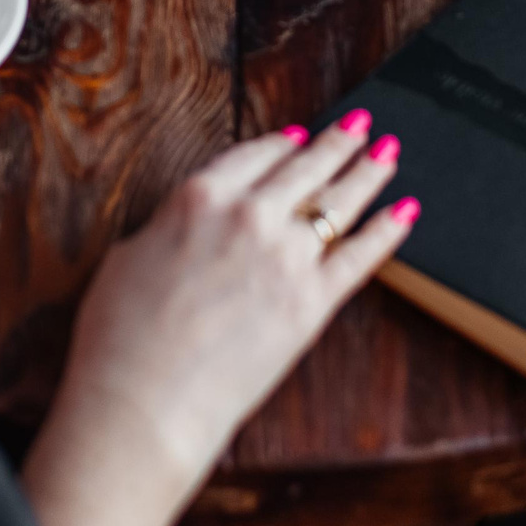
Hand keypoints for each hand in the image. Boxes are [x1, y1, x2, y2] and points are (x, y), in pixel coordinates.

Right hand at [57, 110, 416, 484]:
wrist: (145, 399)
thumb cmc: (120, 336)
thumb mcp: (128, 255)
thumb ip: (170, 228)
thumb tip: (189, 226)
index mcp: (199, 197)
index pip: (254, 155)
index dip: (282, 143)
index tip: (301, 136)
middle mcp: (249, 216)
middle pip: (305, 168)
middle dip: (337, 143)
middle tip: (360, 126)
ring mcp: (287, 258)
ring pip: (339, 201)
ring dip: (368, 172)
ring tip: (388, 152)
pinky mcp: (312, 303)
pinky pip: (361, 257)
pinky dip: (387, 231)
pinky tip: (405, 211)